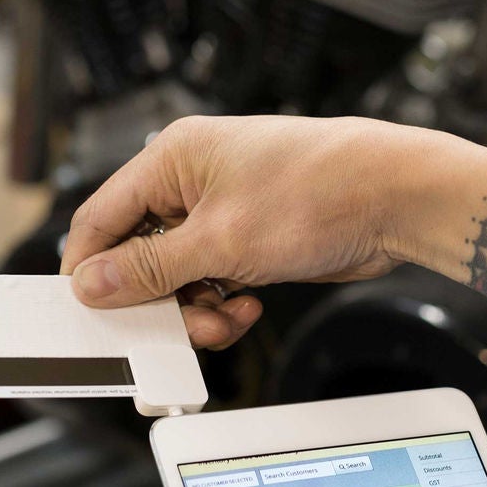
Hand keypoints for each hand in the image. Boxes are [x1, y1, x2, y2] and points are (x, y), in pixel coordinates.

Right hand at [60, 116, 479, 347]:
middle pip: (138, 254)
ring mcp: (223, 210)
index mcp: (171, 159)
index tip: (90, 313)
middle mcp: (192, 180)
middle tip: (176, 327)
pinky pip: (212, 279)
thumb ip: (149, 268)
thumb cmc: (318, 192)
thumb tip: (92, 283)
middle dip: (156, 298)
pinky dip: (222, 303)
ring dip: (194, 308)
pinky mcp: (250, 236)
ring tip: (225, 316)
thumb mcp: (220, 241)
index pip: (100, 217)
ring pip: (177, 275)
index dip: (89, 268)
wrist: (396, 198)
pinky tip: (248, 307)